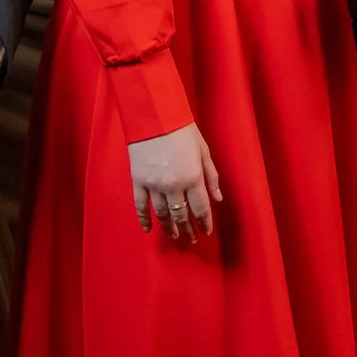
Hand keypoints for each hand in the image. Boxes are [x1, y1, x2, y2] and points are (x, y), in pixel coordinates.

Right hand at [130, 122, 222, 242]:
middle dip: (188, 229)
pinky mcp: (138, 181)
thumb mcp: (204, 151)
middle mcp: (173, 185)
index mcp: (193, 177)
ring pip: (162, 213)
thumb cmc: (183, 131)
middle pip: (181, 215)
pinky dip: (144, 219)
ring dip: (169, 227)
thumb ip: (212, 176)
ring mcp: (154, 185)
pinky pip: (141, 206)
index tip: (206, 232)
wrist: (154, 117)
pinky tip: (148, 229)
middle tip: (191, 239)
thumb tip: (217, 198)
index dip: (204, 222)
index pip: (201, 208)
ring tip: (174, 236)